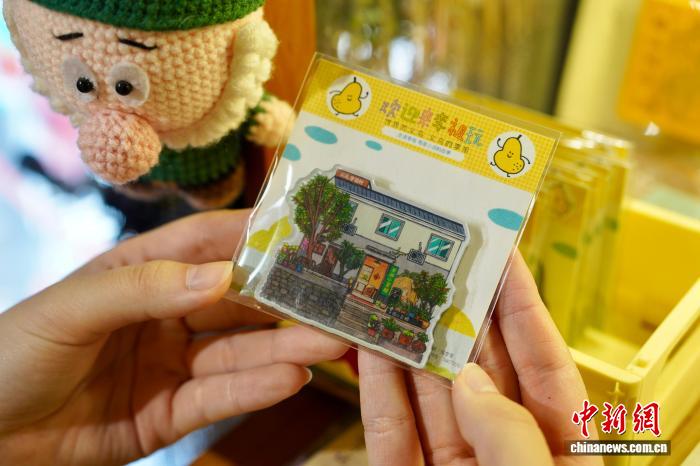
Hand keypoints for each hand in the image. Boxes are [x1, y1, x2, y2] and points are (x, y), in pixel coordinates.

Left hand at [0, 210, 346, 464]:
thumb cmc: (9, 355)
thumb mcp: (71, 310)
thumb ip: (143, 289)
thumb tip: (220, 275)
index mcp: (138, 273)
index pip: (203, 245)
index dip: (249, 236)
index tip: (299, 232)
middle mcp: (163, 315)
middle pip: (233, 303)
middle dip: (281, 300)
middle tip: (330, 297)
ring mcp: (170, 365)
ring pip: (236, 353)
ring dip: (283, 348)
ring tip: (326, 343)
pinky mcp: (169, 414)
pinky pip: (217, 399)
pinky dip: (254, 390)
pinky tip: (291, 379)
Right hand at [359, 253, 601, 465]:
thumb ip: (509, 430)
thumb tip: (468, 380)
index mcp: (559, 446)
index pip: (542, 361)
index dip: (521, 305)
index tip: (503, 255)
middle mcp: (505, 447)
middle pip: (479, 367)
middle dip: (456, 315)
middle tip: (435, 266)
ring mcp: (456, 464)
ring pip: (429, 395)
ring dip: (409, 346)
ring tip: (391, 296)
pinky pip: (393, 432)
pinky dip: (379, 393)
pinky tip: (370, 353)